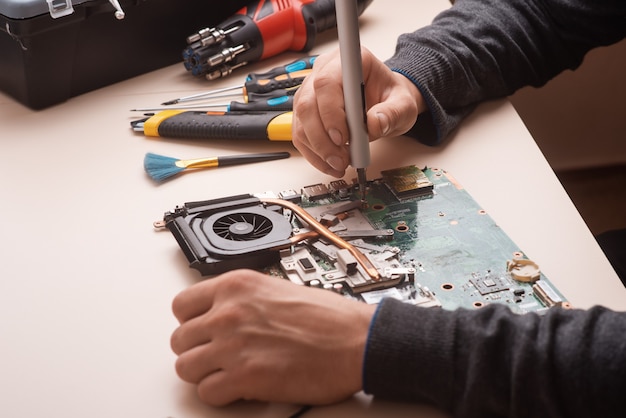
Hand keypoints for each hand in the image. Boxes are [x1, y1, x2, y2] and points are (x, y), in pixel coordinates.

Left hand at [170, 269, 376, 405]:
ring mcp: (234, 344)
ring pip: (185, 367)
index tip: (202, 329)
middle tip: (217, 355)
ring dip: (204, 373)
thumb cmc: (329, 317)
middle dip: (197, 350)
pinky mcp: (245, 376)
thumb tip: (222, 315)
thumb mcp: (277, 288)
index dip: (191, 322)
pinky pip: (207, 392)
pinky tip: (239, 387)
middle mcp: (230, 312)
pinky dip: (220, 394)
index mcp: (237, 285)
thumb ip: (243, 300)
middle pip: (180, 339)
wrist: (356, 340)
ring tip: (227, 373)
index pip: (182, 305)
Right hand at [292, 47, 424, 176]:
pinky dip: (314, 154)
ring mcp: (310, 92)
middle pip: (307, 104)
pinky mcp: (305, 112)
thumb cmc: (390, 97)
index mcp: (348, 62)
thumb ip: (392, 113)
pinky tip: (330, 164)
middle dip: (322, 138)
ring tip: (340, 164)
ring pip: (301, 121)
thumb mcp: (403, 104)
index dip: (330, 111)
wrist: (384, 102)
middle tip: (341, 159)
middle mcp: (322, 72)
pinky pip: (300, 134)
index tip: (343, 138)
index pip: (326, 82)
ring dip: (318, 149)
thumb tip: (374, 124)